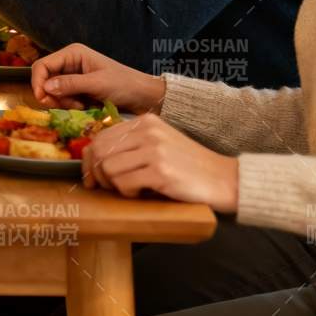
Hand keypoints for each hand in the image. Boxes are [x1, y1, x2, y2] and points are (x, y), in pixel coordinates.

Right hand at [31, 42, 166, 112]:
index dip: (38, 82)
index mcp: (73, 54)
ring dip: (63, 102)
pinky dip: (70, 105)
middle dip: (53, 95)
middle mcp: (70, 63)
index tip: (43, 99)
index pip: (43, 65)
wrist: (144, 97)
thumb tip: (45, 88)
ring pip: (53, 91)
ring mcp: (73, 76)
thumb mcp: (97, 84)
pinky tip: (85, 106)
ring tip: (82, 106)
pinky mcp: (77, 89)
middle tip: (70, 105)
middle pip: (45, 79)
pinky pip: (63, 98)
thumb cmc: (124, 85)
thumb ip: (70, 84)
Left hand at [82, 113, 239, 212]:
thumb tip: (95, 159)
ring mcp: (154, 150)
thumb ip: (132, 145)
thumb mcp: (159, 145)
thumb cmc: (189, 167)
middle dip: (97, 174)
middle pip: (99, 151)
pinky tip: (143, 194)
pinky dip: (128, 193)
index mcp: (145, 122)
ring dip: (114, 186)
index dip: (90, 159)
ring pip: (108, 168)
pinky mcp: (161, 171)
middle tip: (105, 188)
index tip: (92, 177)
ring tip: (132, 190)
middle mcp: (147, 131)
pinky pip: (124, 183)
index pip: (101, 136)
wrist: (225, 180)